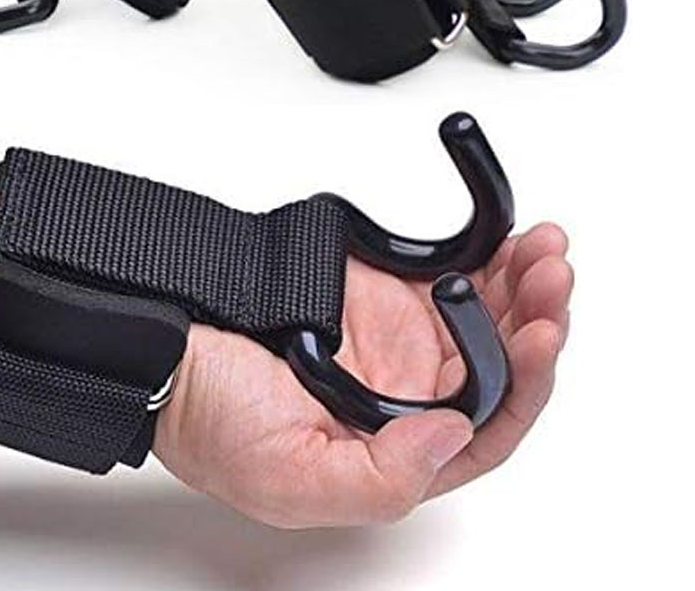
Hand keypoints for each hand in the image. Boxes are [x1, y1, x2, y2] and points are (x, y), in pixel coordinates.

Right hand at [154, 223, 570, 528]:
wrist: (167, 344)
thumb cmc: (212, 421)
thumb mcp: (288, 477)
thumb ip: (376, 479)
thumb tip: (448, 438)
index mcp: (398, 451)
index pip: (488, 428)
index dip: (525, 384)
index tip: (536, 334)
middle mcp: (408, 397)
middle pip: (501, 364)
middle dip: (536, 319)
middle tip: (549, 276)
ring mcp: (399, 339)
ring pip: (485, 314)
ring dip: (521, 283)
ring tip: (541, 249)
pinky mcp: (381, 291)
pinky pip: (448, 271)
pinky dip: (483, 254)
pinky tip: (503, 238)